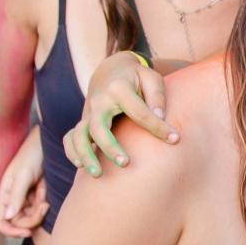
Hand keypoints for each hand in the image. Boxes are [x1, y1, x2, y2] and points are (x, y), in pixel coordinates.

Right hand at [0, 127, 47, 238]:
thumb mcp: (24, 175)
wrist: (47, 143)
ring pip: (31, 217)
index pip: (0, 222)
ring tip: (44, 191)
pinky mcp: (36, 195)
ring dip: (39, 209)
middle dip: (32, 218)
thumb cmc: (32, 155)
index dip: (11, 231)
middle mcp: (12, 198)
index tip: (27, 232)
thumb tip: (8, 217)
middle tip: (44, 206)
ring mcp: (24, 197)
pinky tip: (45, 188)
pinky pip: (40, 208)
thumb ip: (17, 196)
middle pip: (19, 222)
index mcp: (3, 194)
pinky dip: (44, 202)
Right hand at [64, 51, 175, 178]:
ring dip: (86, 155)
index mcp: (118, 88)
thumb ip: (157, 96)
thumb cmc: (136, 77)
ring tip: (98, 174)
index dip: (158, 127)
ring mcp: (88, 113)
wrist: (111, 70)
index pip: (139, 112)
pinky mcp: (84, 121)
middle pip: (99, 128)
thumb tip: (159, 117)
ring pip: (79, 136)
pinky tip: (80, 166)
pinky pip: (70, 137)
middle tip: (125, 164)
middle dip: (110, 147)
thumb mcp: (151, 77)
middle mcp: (99, 102)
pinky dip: (71, 151)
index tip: (175, 139)